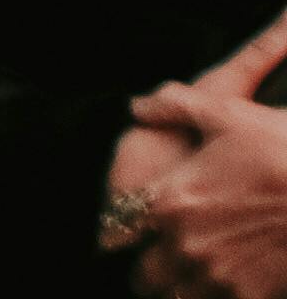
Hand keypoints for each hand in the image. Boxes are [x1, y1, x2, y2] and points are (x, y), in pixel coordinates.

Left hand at [109, 90, 286, 290]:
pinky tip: (219, 284)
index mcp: (170, 202)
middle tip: (152, 260)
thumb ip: (172, 105)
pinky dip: (211, 298)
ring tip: (183, 277)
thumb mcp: (223, 112)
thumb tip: (137, 106)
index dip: (114, 230)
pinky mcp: (249, 298)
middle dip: (144, 270)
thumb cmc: (276, 147)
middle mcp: (186, 247)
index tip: (118, 230)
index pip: (118, 230)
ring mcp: (218, 278)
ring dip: (175, 288)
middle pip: (143, 278)